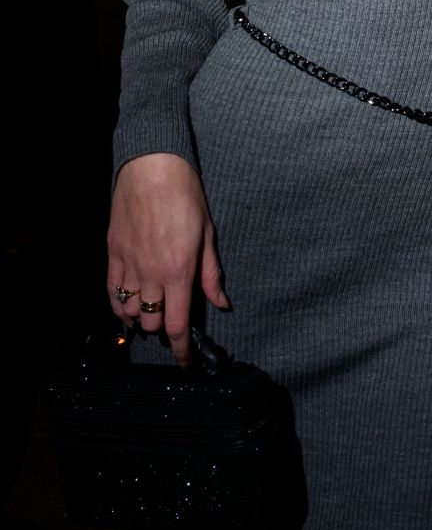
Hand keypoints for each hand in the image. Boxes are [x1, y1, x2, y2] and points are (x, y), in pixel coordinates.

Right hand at [107, 153, 229, 365]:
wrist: (151, 168)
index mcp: (179, 271)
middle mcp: (151, 273)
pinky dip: (120, 306)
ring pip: (130, 312)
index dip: (181, 349)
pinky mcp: (113, 254)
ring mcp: (128, 265)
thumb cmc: (186, 196)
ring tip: (153, 314)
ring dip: (142, 319)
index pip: (177, 324)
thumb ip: (211, 274)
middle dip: (164, 330)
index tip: (186, 361)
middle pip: (153, 322)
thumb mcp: (208, 234)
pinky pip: (112, 292)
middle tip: (173, 323)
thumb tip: (220, 303)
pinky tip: (128, 308)